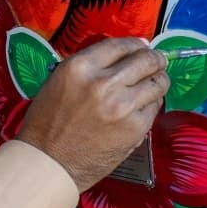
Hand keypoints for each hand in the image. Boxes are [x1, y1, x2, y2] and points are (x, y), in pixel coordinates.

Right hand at [15, 37, 169, 189]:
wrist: (48, 163)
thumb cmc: (48, 123)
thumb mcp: (60, 81)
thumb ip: (90, 66)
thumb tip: (125, 55)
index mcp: (81, 67)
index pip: (121, 45)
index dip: (136, 44)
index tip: (142, 47)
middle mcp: (104, 83)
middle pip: (145, 60)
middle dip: (155, 59)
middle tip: (157, 61)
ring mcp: (123, 106)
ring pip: (157, 82)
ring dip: (158, 80)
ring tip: (155, 82)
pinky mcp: (135, 128)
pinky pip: (155, 107)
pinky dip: (152, 104)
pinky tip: (143, 106)